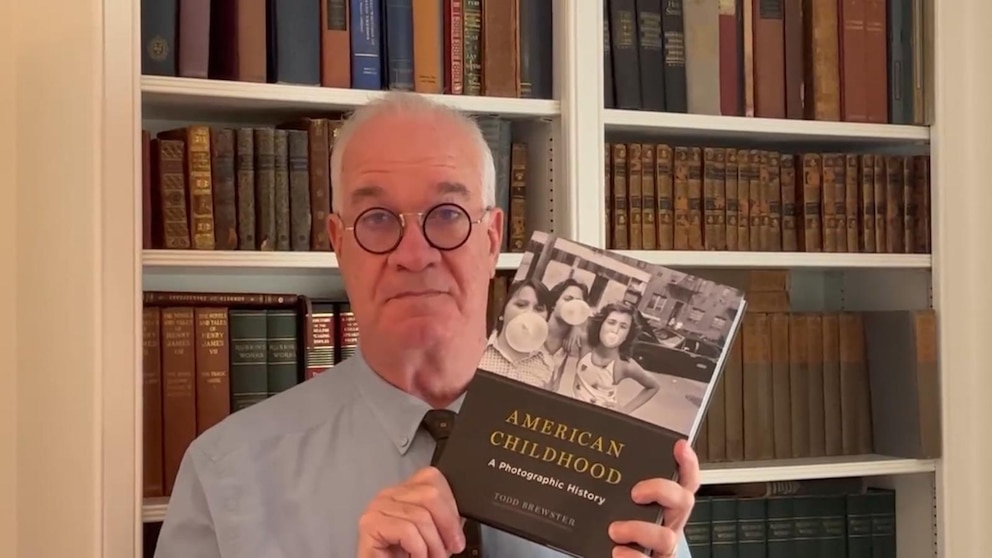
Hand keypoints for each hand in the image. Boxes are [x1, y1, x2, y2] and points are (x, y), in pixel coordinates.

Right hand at [357, 467, 466, 557]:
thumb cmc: (406, 557)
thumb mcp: (433, 533)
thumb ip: (444, 517)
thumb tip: (461, 515)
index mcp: (403, 491)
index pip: (432, 478)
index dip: (451, 507)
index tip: (456, 534)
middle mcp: (388, 495)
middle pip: (430, 494)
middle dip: (446, 527)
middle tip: (449, 549)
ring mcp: (376, 507)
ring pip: (420, 516)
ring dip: (433, 545)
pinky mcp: (370, 525)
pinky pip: (406, 530)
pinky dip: (418, 549)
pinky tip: (416, 557)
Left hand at [608, 439, 700, 556]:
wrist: (615, 555)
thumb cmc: (620, 530)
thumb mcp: (624, 505)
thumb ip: (620, 489)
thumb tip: (594, 463)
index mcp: (665, 506)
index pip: (686, 481)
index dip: (688, 464)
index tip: (680, 446)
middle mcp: (669, 525)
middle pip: (683, 501)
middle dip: (662, 490)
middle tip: (635, 493)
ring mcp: (663, 548)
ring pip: (666, 537)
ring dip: (639, 530)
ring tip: (614, 530)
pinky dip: (634, 557)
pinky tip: (618, 551)